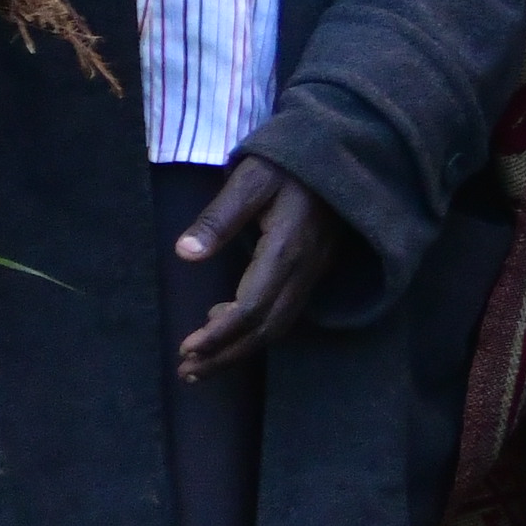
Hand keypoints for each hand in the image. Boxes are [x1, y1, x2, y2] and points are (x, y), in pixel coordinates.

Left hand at [168, 155, 345, 383]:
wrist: (341, 153)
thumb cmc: (289, 162)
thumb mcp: (250, 179)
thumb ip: (219, 217)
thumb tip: (184, 253)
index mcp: (286, 249)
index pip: (252, 308)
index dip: (220, 334)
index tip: (187, 348)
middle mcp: (304, 268)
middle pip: (266, 328)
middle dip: (227, 355)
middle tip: (187, 372)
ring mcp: (313, 271)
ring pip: (279, 325)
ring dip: (240, 349)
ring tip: (201, 363)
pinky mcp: (313, 269)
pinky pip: (286, 312)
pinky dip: (256, 330)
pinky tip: (225, 324)